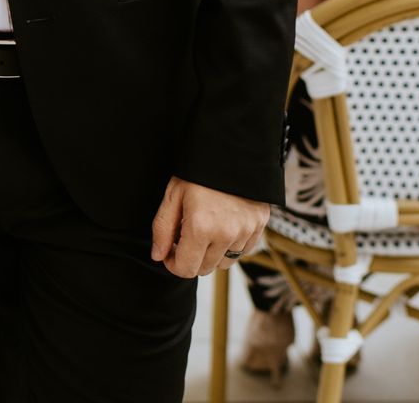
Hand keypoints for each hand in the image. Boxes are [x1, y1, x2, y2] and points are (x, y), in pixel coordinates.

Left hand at [150, 176, 267, 277]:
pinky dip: (230, 245)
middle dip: (191, 257)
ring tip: (205, 229)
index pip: (186, 269)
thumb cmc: (198, 171)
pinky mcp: (259, 226)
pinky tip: (222, 225)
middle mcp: (226, 234)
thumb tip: (158, 256)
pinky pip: (242, 251)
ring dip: (211, 253)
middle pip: (204, 269)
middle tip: (184, 236)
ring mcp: (245, 231)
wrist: (232, 149)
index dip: (173, 264)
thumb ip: (162, 229)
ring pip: (224, 263)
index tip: (169, 251)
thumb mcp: (173, 195)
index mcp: (201, 227)